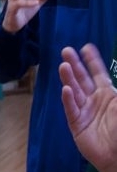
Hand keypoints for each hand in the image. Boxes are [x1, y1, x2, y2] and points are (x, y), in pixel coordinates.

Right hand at [59, 44, 116, 171]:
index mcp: (108, 95)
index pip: (98, 74)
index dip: (92, 61)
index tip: (85, 47)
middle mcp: (94, 100)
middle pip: (82, 79)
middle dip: (75, 65)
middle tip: (66, 51)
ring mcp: (84, 111)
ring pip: (75, 91)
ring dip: (69, 78)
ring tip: (63, 65)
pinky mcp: (76, 124)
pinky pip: (71, 109)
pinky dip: (68, 99)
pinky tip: (66, 89)